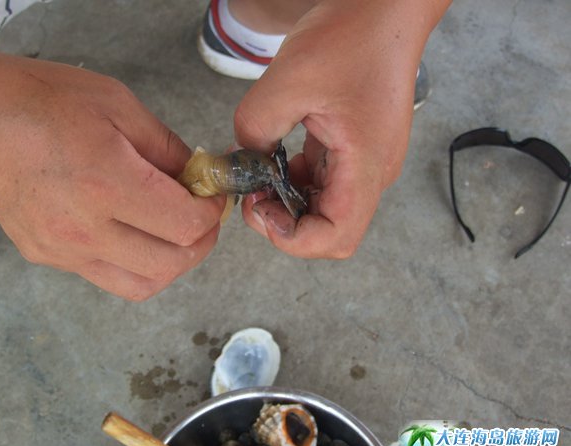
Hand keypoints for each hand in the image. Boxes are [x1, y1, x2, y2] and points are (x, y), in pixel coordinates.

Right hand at [0, 35, 224, 299]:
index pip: (185, 224)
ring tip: (175, 234)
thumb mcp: (120, 106)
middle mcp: (85, 228)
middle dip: (201, 243)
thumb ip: (168, 148)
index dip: (212, 213)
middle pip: (170, 264)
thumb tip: (199, 179)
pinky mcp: (48, 257)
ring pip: (142, 285)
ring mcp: (63, 250)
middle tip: (203, 218)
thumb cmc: (47, 101)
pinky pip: (108, 277)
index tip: (214, 197)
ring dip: (172, 264)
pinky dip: (136, 264)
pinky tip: (134, 232)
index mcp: (107, 183)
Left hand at [234, 0, 450, 257]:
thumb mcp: (288, 78)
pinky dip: (294, 180)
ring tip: (258, 171)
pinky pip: (323, 184)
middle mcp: (372, 174)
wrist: (386, 11)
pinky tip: (275, 157)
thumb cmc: (353, 37)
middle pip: (328, 231)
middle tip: (252, 191)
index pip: (336, 238)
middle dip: (283, 220)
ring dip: (286, 200)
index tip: (259, 208)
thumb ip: (255, 127)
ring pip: (323, 210)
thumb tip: (243, 160)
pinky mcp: (356, 152)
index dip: (292, 239)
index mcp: (365, 164)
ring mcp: (365, 165)